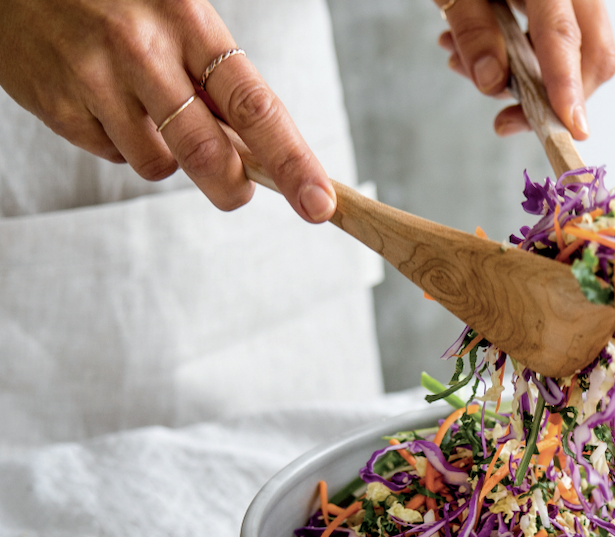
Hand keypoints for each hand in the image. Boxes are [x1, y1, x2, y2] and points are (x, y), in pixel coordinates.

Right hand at [0, 0, 335, 222]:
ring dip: (169, 158)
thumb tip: (260, 150)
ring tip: (151, 114)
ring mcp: (94, 78)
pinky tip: (107, 103)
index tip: (319, 202)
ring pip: (157, 164)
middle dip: (233, 189)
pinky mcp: (56, 103)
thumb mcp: (178, 16)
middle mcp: (142, 50)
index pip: (256, 106)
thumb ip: (217, 76)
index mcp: (189, 21)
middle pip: (208, 152)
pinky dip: (120, 143)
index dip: (293, 161)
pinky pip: (110, 154)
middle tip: (240, 195)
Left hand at [435, 0, 614, 138]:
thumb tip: (492, 82)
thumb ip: (472, 28)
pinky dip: (526, 64)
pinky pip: (563, 46)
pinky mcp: (568, 8)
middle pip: (594, 53)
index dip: (567, 85)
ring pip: (582, 56)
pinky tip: (479, 53)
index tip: (570, 126)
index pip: (563, 34)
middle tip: (508, 120)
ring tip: (467, 67)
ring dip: (531, 82)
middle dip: (558, 98)